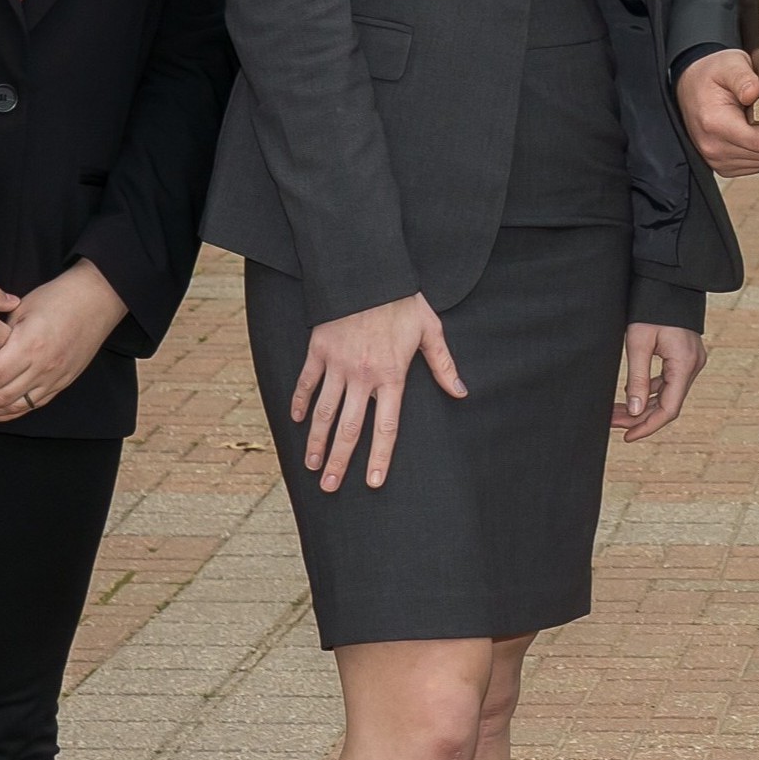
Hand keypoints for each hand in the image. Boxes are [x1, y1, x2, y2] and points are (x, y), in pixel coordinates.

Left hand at [0, 259, 130, 420]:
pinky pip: (33, 405)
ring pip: (16, 406)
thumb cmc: (56, 298)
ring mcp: (55, 377)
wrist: (96, 301)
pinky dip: (11, 413)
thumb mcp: (21, 309)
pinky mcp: (63, 382)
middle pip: (0, 397)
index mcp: (28, 345)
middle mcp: (42, 366)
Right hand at [293, 292, 462, 490]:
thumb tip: (460, 392)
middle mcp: (362, 375)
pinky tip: (298, 421)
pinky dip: (300, 403)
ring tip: (312, 465)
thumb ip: (443, 365)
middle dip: (340, 461)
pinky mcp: (318, 350)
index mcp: (391, 375)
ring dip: (317, 441)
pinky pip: (307, 383)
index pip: (386, 427)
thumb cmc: (402, 300)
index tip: (373, 482)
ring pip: (324, 411)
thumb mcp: (430, 330)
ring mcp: (337, 364)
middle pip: (349, 428)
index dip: (380, 457)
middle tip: (330, 486)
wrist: (367, 272)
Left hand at [614, 321, 706, 441]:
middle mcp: (693, 366)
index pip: (668, 409)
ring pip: (667, 395)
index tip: (627, 436)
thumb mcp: (638, 343)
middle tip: (612, 422)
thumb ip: (637, 379)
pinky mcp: (686, 358)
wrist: (668, 284)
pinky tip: (630, 395)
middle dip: (639, 416)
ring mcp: (692, 362)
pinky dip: (650, 392)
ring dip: (642, 405)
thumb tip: (633, 411)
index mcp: (684, 365)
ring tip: (616, 412)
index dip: (647, 426)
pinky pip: (669, 383)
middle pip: (667, 404)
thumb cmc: (651, 309)